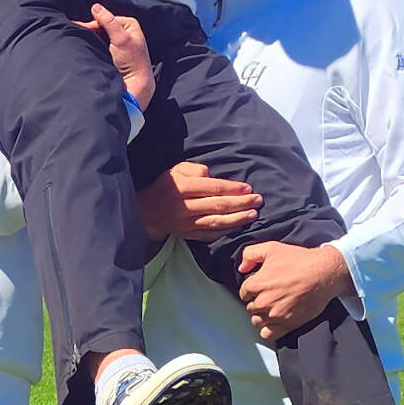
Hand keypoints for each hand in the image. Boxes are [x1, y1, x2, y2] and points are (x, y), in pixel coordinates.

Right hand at [73, 2, 154, 109]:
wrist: (134, 84)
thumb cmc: (132, 62)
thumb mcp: (121, 39)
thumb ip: (109, 22)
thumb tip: (96, 7)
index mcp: (129, 25)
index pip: (106, 19)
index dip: (94, 23)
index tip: (81, 28)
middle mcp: (124, 32)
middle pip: (102, 27)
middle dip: (90, 30)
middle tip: (75, 32)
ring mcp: (118, 43)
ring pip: (100, 36)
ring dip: (90, 38)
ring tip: (78, 39)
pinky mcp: (112, 53)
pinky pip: (100, 45)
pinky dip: (92, 45)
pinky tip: (85, 46)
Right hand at [137, 162, 262, 243]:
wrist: (145, 212)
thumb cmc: (165, 187)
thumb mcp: (176, 171)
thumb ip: (195, 169)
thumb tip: (212, 175)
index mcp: (183, 188)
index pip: (213, 188)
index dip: (233, 189)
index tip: (249, 189)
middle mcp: (185, 207)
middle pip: (218, 206)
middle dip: (241, 204)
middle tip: (258, 201)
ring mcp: (186, 224)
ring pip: (216, 222)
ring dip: (238, 219)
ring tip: (253, 215)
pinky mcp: (188, 235)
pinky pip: (210, 234)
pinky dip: (225, 231)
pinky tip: (239, 227)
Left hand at [238, 241, 351, 339]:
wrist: (324, 273)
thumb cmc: (300, 260)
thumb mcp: (272, 248)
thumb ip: (250, 254)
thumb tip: (242, 268)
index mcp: (257, 284)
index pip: (243, 292)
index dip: (252, 288)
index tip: (261, 285)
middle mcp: (263, 302)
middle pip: (250, 307)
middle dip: (257, 301)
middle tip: (270, 294)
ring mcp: (275, 315)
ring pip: (257, 321)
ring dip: (262, 315)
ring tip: (272, 307)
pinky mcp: (287, 324)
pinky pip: (268, 334)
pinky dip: (268, 329)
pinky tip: (274, 320)